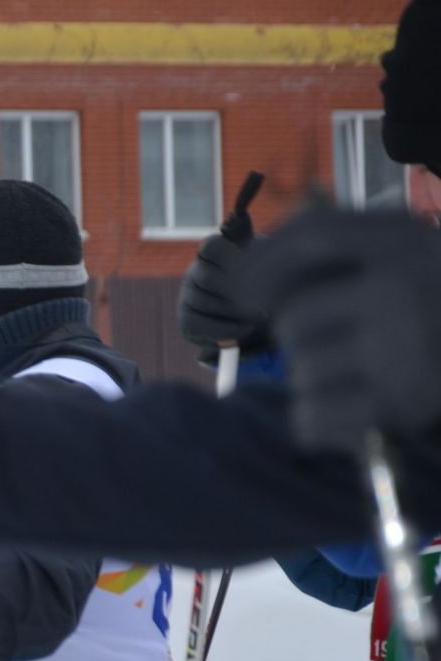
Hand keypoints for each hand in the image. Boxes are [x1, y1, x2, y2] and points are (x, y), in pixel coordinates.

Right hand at [177, 170, 267, 354]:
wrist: (258, 312)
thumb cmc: (266, 279)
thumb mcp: (267, 257)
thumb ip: (259, 242)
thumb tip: (243, 220)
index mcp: (213, 251)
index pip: (211, 245)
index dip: (230, 255)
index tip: (252, 267)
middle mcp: (195, 271)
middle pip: (207, 277)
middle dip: (237, 290)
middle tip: (263, 297)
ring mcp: (187, 296)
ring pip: (202, 301)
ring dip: (235, 311)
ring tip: (261, 315)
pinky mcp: (186, 320)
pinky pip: (198, 323)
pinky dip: (224, 329)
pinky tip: (246, 329)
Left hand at [253, 206, 440, 450]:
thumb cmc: (436, 295)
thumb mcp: (404, 250)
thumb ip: (336, 245)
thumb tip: (242, 273)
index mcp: (406, 242)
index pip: (313, 239)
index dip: (263, 264)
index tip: (238, 291)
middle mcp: (404, 291)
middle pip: (295, 319)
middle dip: (300, 335)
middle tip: (333, 340)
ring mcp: (404, 352)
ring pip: (301, 369)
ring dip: (311, 376)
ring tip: (356, 372)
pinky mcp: (402, 406)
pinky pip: (310, 419)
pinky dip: (313, 420)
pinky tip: (342, 409)